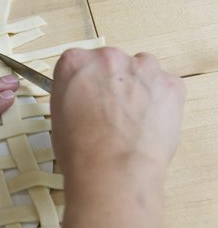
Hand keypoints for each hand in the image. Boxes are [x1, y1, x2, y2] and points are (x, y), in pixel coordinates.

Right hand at [51, 47, 184, 178]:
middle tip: (108, 113)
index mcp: (74, 63)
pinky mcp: (170, 83)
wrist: (112, 169)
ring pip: (140, 71)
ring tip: (130, 120)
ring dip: (137, 88)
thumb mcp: (58, 117)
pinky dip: (159, 102)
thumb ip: (73, 96)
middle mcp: (107, 58)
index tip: (86, 97)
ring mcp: (142, 68)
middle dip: (110, 84)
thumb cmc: (81, 151)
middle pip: (110, 64)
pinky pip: (164, 86)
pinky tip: (147, 125)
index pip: (78, 63)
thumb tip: (84, 101)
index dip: (83, 84)